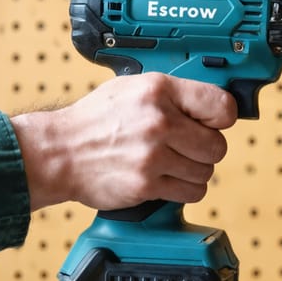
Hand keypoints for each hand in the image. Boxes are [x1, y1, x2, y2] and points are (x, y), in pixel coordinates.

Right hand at [12, 73, 236, 210]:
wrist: (59, 151)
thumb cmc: (96, 119)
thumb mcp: (134, 87)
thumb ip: (175, 95)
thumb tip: (216, 107)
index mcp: (159, 91)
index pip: (222, 107)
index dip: (222, 118)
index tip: (213, 122)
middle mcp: (159, 122)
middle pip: (217, 145)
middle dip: (205, 148)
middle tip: (186, 146)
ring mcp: (153, 156)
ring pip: (206, 172)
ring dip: (193, 170)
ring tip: (170, 162)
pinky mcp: (147, 185)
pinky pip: (191, 193)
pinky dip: (183, 190)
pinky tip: (165, 179)